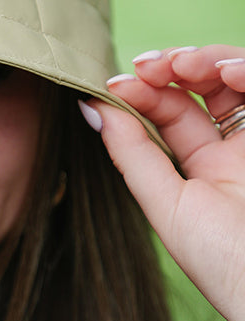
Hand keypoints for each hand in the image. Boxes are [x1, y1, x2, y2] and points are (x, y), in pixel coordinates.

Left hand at [83, 45, 244, 320]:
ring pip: (237, 76)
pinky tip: (231, 74)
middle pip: (206, 84)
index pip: (172, 110)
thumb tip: (91, 107)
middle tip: (150, 66)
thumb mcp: (167, 206)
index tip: (116, 84)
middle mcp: (238, 149)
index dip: (144, 90)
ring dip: (210, 59)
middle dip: (174, 65)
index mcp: (204, 169)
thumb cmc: (224, 261)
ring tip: (186, 64)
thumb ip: (133, 155)